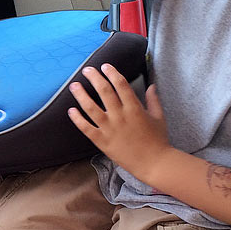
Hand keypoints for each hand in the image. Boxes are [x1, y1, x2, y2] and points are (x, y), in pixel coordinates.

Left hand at [67, 64, 170, 179]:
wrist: (153, 163)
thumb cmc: (158, 140)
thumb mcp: (159, 117)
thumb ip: (153, 100)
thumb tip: (151, 86)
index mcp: (135, 108)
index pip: (121, 84)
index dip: (112, 73)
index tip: (105, 66)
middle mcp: (120, 116)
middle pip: (104, 92)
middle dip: (94, 78)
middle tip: (87, 70)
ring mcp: (110, 129)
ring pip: (91, 108)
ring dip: (81, 95)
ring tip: (74, 86)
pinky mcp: (102, 141)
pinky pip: (86, 128)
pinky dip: (77, 119)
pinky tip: (71, 110)